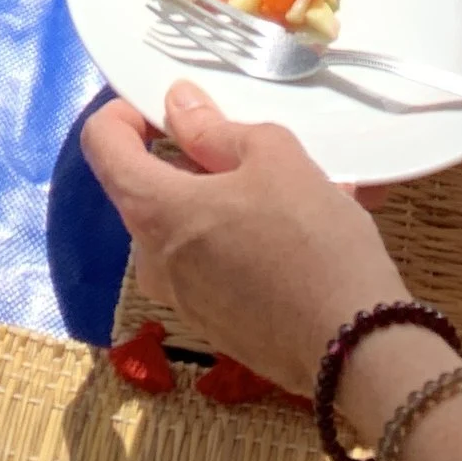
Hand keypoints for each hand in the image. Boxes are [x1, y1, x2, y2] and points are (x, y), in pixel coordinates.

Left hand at [83, 85, 410, 396]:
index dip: (124, 114)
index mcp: (154, 213)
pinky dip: (248, 244)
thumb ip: (215, 130)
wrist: (359, 352)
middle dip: (196, 163)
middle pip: (152, 191)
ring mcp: (187, 303)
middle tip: (256, 152)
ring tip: (301, 192)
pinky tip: (308, 237)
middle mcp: (155, 262)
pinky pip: (219, 269)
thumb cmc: (311, 240)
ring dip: (232, 203)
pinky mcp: (221, 331)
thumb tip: (178, 108)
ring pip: (192, 231)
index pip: (102, 145)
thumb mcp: (273, 158)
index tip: (164, 108)